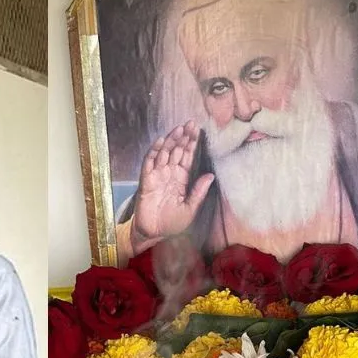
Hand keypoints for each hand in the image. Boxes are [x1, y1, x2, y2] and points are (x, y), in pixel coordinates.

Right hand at [131, 121, 215, 245]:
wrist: (153, 234)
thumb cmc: (172, 223)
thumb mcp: (190, 209)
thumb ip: (199, 192)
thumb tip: (211, 175)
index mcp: (181, 180)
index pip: (187, 158)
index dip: (192, 144)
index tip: (198, 131)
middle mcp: (169, 175)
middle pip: (177, 151)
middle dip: (184, 138)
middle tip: (191, 123)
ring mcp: (157, 176)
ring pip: (164, 153)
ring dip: (171, 141)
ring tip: (179, 129)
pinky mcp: (146, 181)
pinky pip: (149, 163)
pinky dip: (154, 152)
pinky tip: (161, 141)